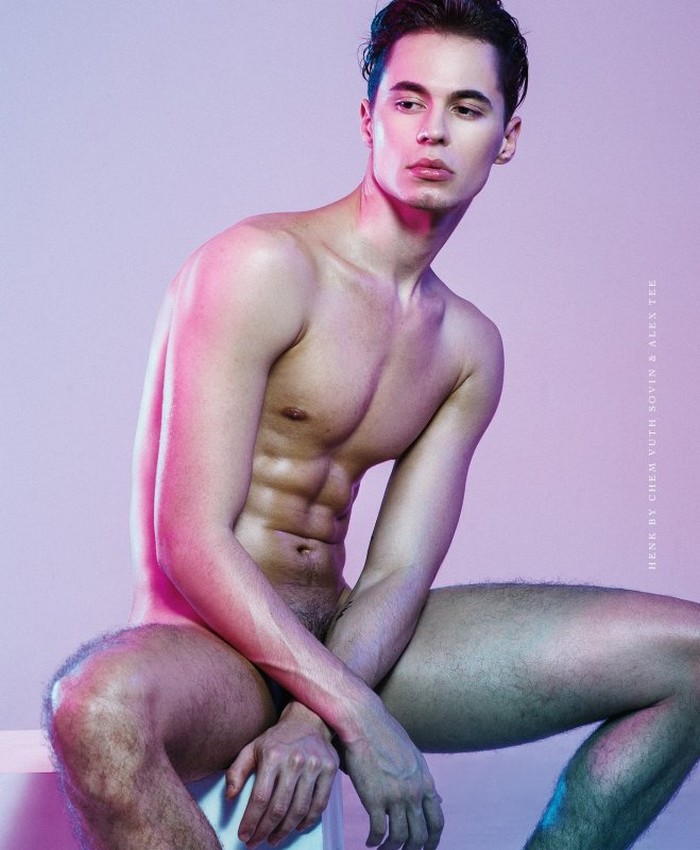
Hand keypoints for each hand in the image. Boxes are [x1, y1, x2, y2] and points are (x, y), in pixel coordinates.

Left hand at [225, 701, 339, 846]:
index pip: (260, 798)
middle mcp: (295, 761)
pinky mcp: (330, 769)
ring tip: (273, 839)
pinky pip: (319, 804)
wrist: (308, 720)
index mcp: (273, 756)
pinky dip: (308, 821)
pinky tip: (296, 827)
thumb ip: (237, 771)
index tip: (244, 835)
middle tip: (256, 842)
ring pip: (299, 810)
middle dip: (265, 831)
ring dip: (285, 830)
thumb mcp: (252, 748)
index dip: (251, 821)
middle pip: (279, 808)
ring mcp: (315, 765)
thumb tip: (229, 796)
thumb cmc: (277, 739)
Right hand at [343, 701, 443, 849]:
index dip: (432, 841)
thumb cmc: (385, 734)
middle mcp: (414, 791)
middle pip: (420, 835)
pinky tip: (370, 842)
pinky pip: (379, 831)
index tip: (425, 849)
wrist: (364, 721)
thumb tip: (437, 799)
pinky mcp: (374, 797)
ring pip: (400, 838)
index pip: (436, 821)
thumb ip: (423, 780)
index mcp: (425, 781)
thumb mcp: (413, 756)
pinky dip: (375, 841)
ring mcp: (395, 796)